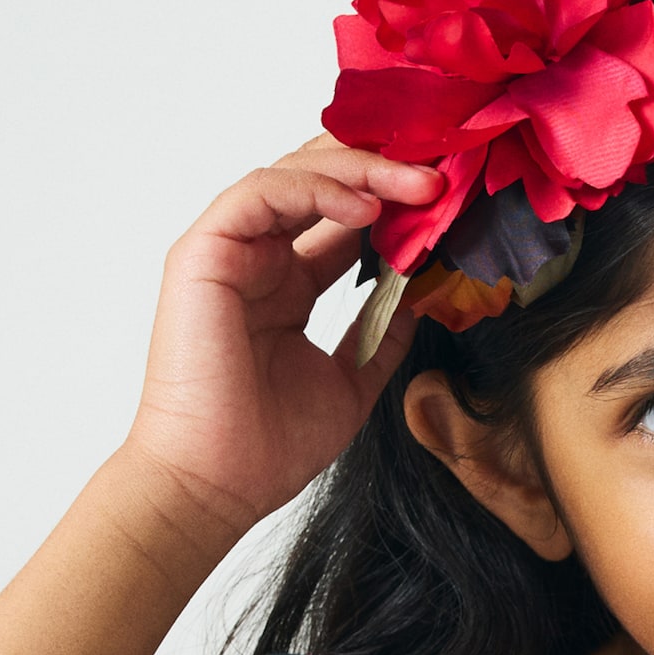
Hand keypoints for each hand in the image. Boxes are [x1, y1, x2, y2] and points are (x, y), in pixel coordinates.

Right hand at [118, 133, 440, 552]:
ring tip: (417, 183)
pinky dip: (315, 189)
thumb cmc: (268, 447)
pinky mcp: (202, 254)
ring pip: (293, 174)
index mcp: (287, 285)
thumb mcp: (352, 381)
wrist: (218, 485)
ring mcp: (228, 253)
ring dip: (360, 169)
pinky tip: (366, 207)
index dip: (396, 201)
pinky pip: (261, 193)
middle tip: (442, 175)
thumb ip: (382, 334)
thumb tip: (423, 294)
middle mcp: (258, 260)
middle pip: (320, 181)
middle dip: (384, 168)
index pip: (342, 217)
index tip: (451, 202)